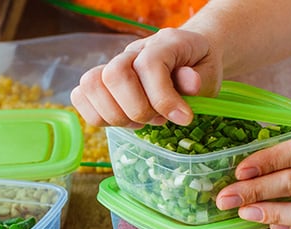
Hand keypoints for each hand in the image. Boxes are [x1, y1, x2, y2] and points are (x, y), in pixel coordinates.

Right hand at [70, 28, 222, 127]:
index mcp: (164, 43)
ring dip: (116, 115)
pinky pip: (80, 96)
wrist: (188, 55)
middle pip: (114, 74)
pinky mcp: (101, 82)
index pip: (149, 65)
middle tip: (158, 120)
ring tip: (140, 122)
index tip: (183, 118)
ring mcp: (113, 65)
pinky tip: (123, 121)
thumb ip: (200, 79)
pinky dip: (97, 115)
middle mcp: (133, 51)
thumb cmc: (198, 67)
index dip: (163, 98)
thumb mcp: (210, 73)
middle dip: (137, 109)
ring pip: (91, 85)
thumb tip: (190, 84)